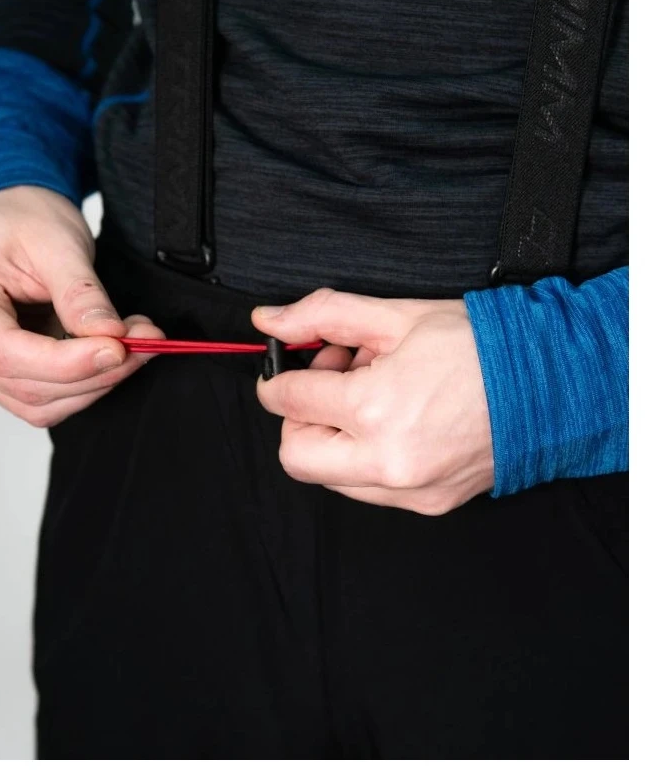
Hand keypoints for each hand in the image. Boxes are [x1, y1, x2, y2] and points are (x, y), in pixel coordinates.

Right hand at [0, 186, 163, 426]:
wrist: (12, 215)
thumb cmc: (23, 219)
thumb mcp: (57, 243)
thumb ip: (80, 294)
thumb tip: (109, 335)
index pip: (8, 354)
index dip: (68, 363)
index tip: (119, 349)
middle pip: (27, 386)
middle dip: (95, 372)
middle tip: (144, 343)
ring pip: (39, 404)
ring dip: (95, 383)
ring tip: (134, 345)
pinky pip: (43, 399)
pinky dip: (84, 384)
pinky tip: (111, 356)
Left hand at [253, 288, 493, 513]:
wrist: (553, 384)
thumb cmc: (480, 346)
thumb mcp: (396, 316)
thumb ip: (323, 316)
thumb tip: (268, 321)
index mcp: (375, 409)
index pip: (289, 402)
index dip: (277, 381)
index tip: (284, 372)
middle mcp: (387, 461)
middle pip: (296, 456)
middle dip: (298, 420)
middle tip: (330, 385)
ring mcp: (409, 489)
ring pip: (330, 477)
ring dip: (332, 439)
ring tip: (369, 400)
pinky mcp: (428, 503)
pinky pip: (368, 488)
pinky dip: (363, 457)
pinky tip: (392, 423)